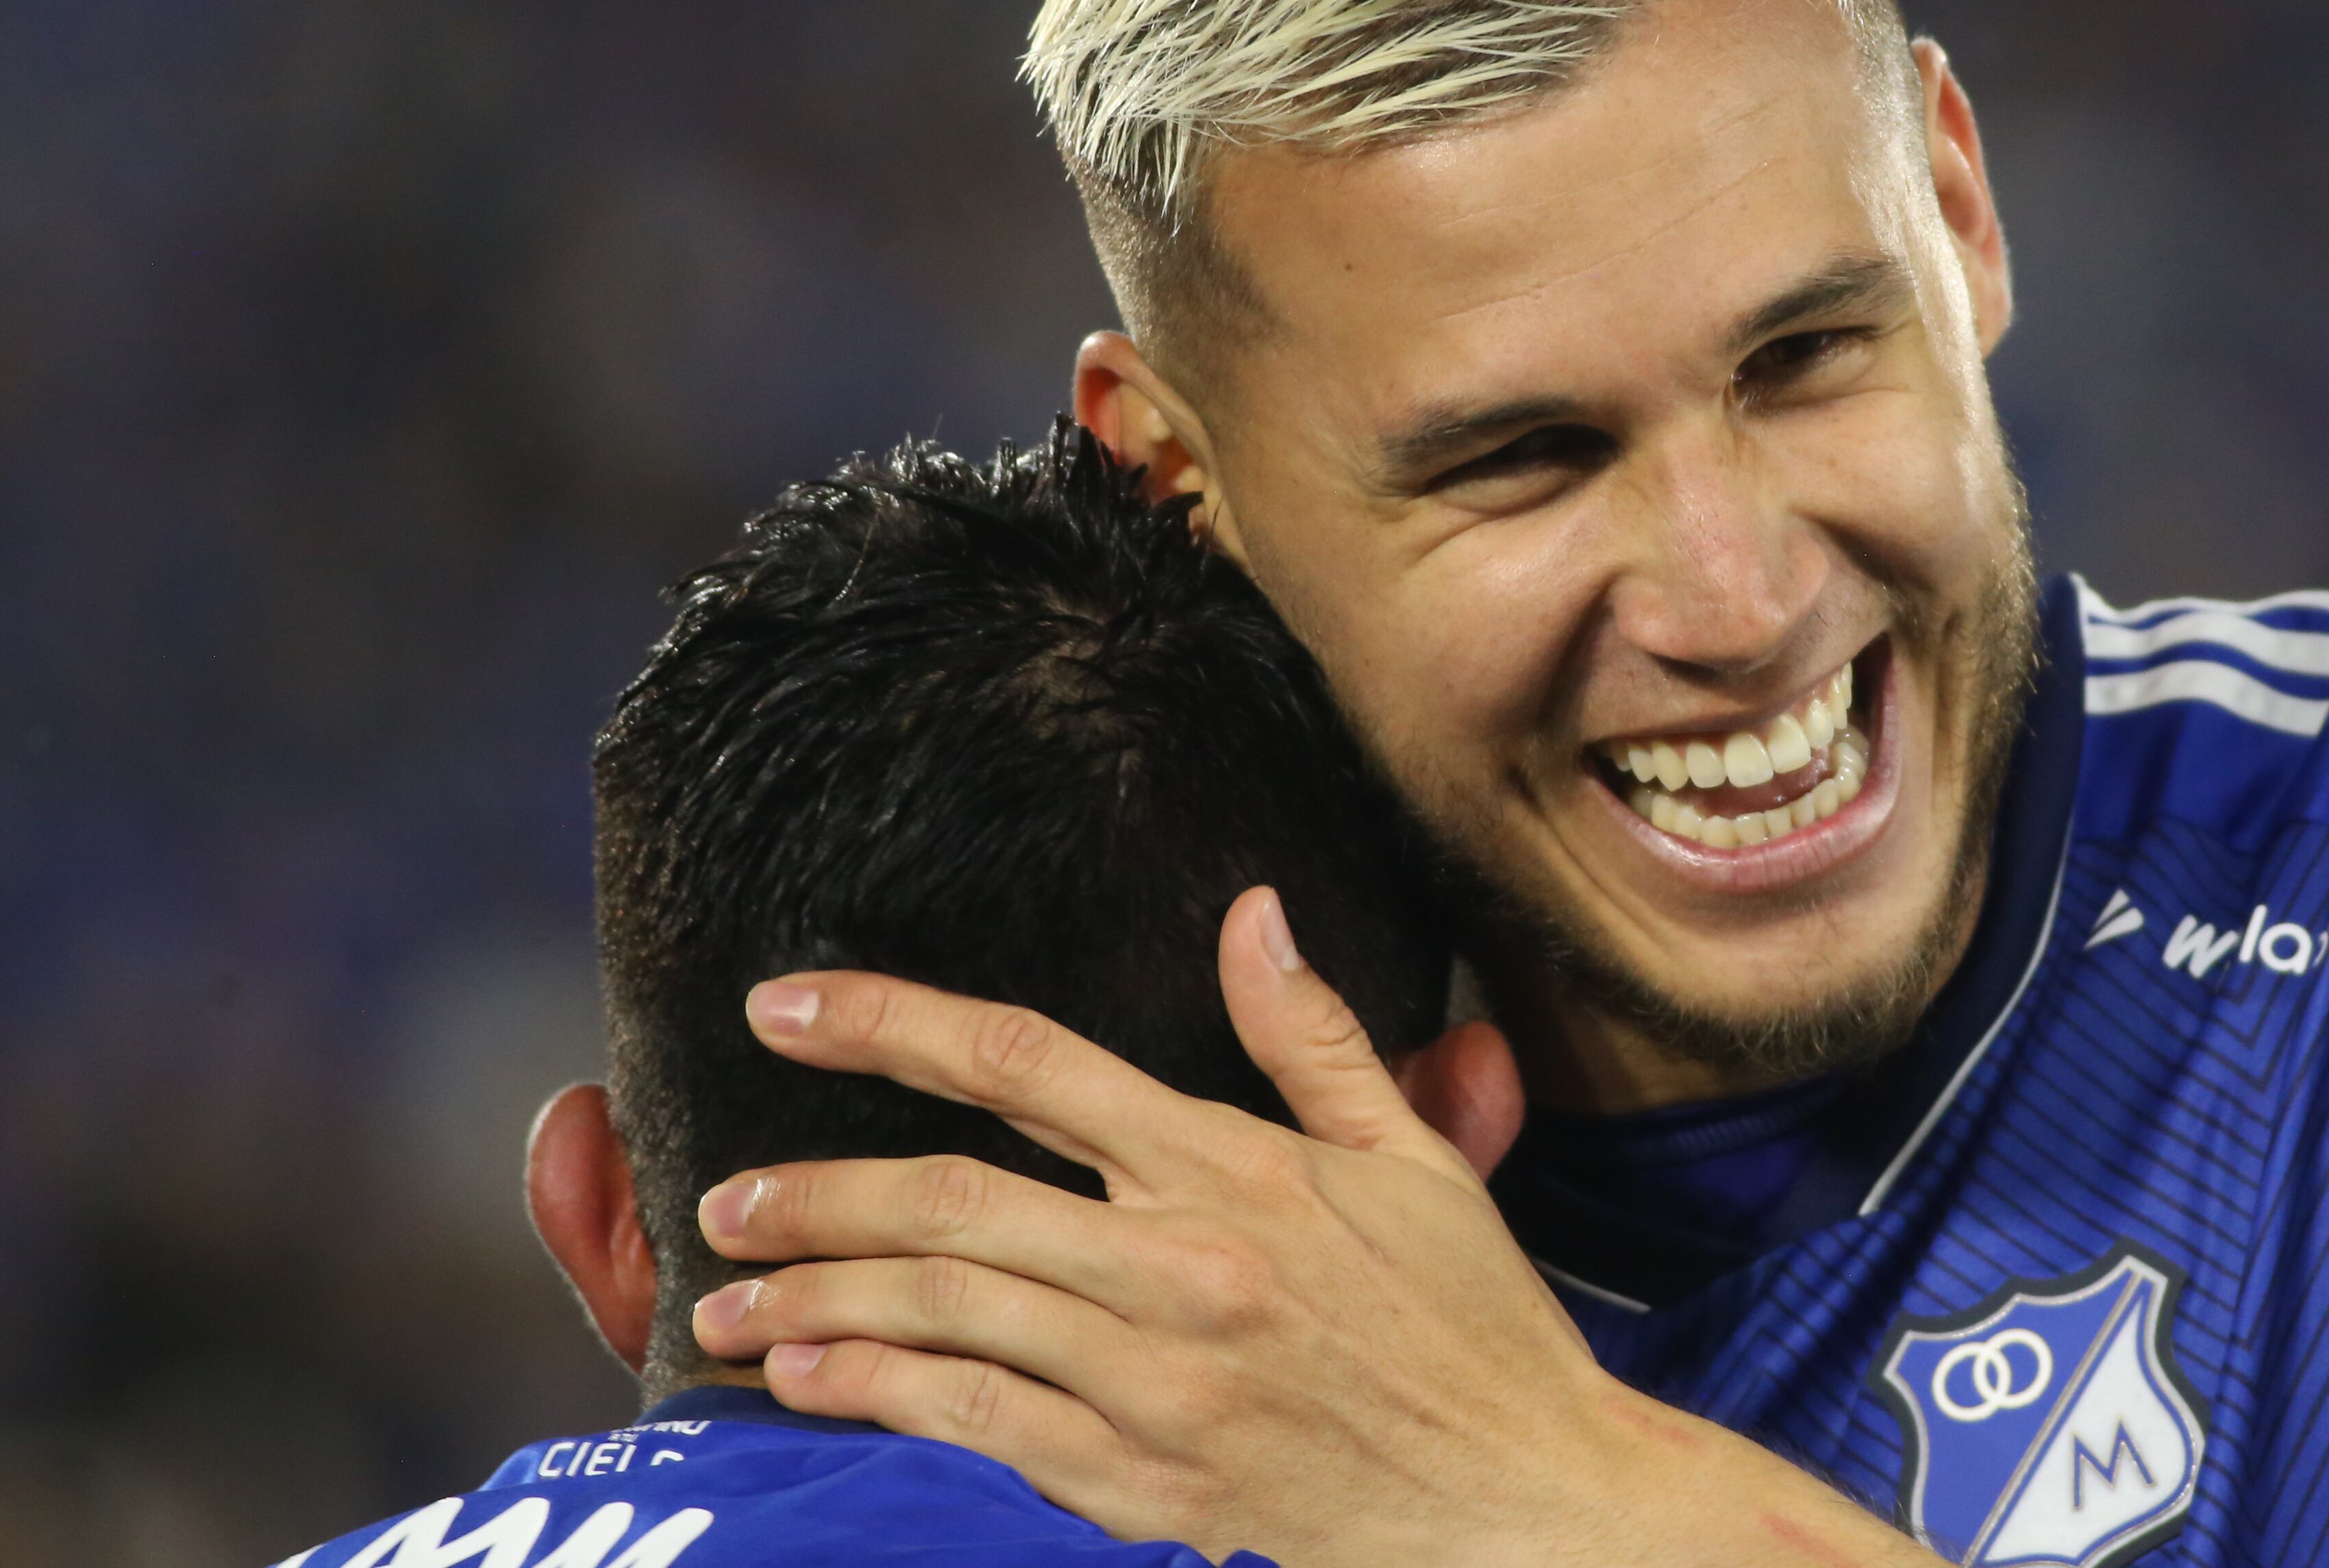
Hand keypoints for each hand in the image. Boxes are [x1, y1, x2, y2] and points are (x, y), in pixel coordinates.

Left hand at [689, 889, 1930, 1567]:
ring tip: (729, 1299)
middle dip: (816, 1191)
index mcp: (1236, 1168)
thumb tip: (1254, 910)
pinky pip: (981, 1427)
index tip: (788, 1007)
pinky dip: (884, 1394)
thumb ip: (1313, 1035)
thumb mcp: (1415, 1158)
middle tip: (722, 1195)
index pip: (1034, 1063)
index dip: (896, 1024)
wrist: (1526, 1497)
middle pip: (953, 1202)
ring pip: (946, 1315)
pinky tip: (813, 1378)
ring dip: (820, 1299)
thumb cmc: (1473, 1322)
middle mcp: (1180, 1266)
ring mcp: (1156, 1385)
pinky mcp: (1145, 1485)